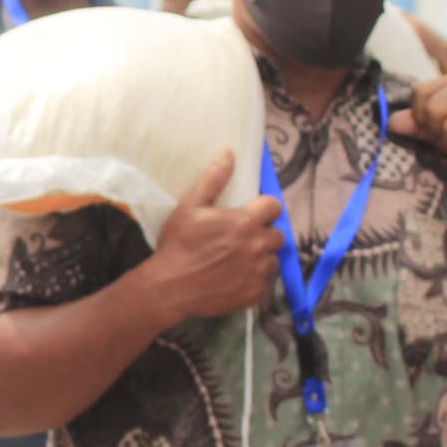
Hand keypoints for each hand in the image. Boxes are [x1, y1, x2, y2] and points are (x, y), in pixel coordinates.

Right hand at [135, 150, 284, 324]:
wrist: (169, 288)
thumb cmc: (178, 245)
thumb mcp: (190, 207)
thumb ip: (214, 179)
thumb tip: (229, 153)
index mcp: (245, 221)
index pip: (275, 207)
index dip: (264, 209)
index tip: (251, 214)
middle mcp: (257, 245)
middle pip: (277, 235)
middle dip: (263, 234)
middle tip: (240, 239)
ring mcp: (258, 271)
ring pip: (273, 259)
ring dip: (261, 257)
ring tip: (237, 260)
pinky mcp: (255, 292)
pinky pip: (264, 282)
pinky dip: (253, 279)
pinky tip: (233, 277)